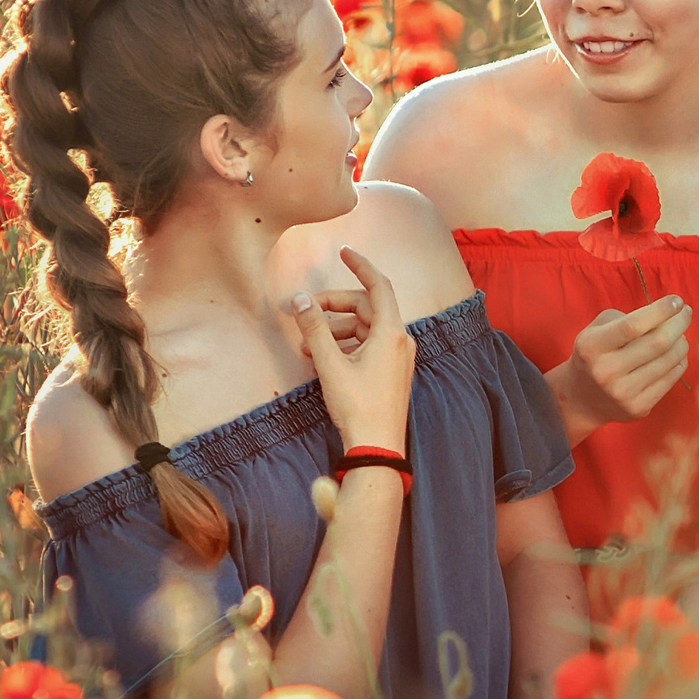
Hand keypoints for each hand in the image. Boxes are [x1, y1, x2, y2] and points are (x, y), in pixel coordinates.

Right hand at [290, 246, 414, 450]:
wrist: (377, 447)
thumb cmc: (358, 407)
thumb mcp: (330, 364)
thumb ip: (314, 329)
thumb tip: (299, 299)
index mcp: (392, 332)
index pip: (378, 285)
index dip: (360, 265)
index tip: (343, 251)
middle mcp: (400, 340)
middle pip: (365, 307)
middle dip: (333, 306)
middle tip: (303, 311)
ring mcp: (397, 356)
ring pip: (363, 327)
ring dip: (334, 329)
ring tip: (305, 344)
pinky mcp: (390, 371)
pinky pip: (366, 345)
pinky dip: (344, 344)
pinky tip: (320, 355)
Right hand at [550, 297, 691, 440]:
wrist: (582, 399)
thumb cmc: (596, 353)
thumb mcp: (597, 329)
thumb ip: (627, 318)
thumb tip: (669, 315)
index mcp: (591, 347)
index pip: (633, 326)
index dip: (660, 311)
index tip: (677, 300)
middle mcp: (606, 372)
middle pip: (657, 343)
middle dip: (679, 323)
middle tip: (686, 312)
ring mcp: (623, 393)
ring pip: (668, 361)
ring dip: (681, 342)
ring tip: (680, 334)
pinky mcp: (638, 408)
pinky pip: (671, 379)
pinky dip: (679, 361)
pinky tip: (676, 353)